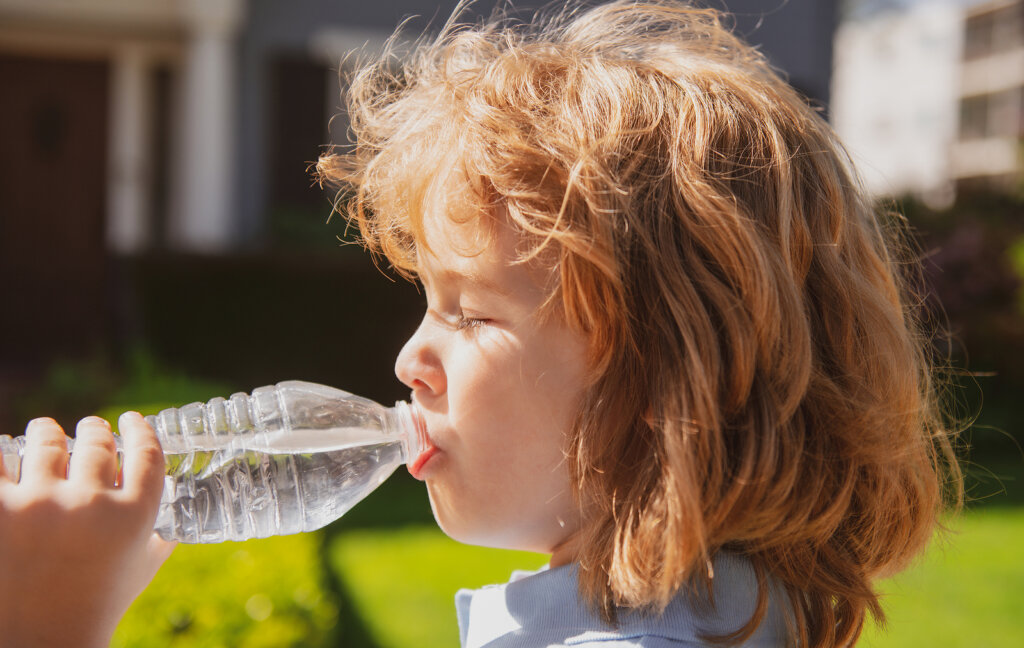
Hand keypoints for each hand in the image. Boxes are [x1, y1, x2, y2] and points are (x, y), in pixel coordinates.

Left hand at [0, 412, 175, 647]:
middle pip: (97, 442)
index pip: (146, 452)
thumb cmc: (94, 607)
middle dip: (93, 429)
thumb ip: (162, 535)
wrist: (39, 643)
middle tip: (89, 428)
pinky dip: (2, 455)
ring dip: (47, 433)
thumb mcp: (140, 569)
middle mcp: (90, 505)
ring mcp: (38, 505)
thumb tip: (182, 510)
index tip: (131, 420)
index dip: (139, 429)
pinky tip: (8, 453)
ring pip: (46, 441)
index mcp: (133, 517)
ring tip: (44, 433)